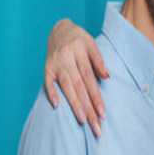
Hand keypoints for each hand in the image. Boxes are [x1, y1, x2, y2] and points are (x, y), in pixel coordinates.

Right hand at [44, 18, 108, 136]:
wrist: (59, 28)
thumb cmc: (79, 39)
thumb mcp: (91, 43)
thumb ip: (98, 60)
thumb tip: (107, 76)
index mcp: (80, 52)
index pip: (90, 80)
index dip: (96, 97)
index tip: (103, 114)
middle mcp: (67, 59)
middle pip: (80, 87)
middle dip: (88, 108)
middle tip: (95, 125)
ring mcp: (55, 64)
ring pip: (66, 86)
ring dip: (74, 104)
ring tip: (82, 119)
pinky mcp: (46, 68)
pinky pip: (47, 81)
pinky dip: (51, 92)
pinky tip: (56, 105)